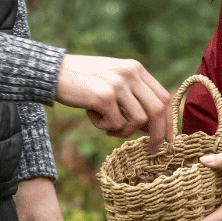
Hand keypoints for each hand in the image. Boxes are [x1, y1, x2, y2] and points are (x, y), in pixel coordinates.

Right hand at [54, 55, 171, 150]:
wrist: (53, 73)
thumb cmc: (83, 81)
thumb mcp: (113, 82)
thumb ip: (133, 98)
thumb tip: (152, 127)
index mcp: (136, 69)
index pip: (163, 97)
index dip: (169, 121)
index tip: (169, 140)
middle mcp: (131, 74)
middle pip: (158, 110)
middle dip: (158, 135)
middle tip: (153, 151)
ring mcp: (118, 84)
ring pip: (139, 120)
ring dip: (124, 131)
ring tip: (107, 126)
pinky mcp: (104, 97)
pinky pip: (116, 124)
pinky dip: (105, 127)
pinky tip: (91, 116)